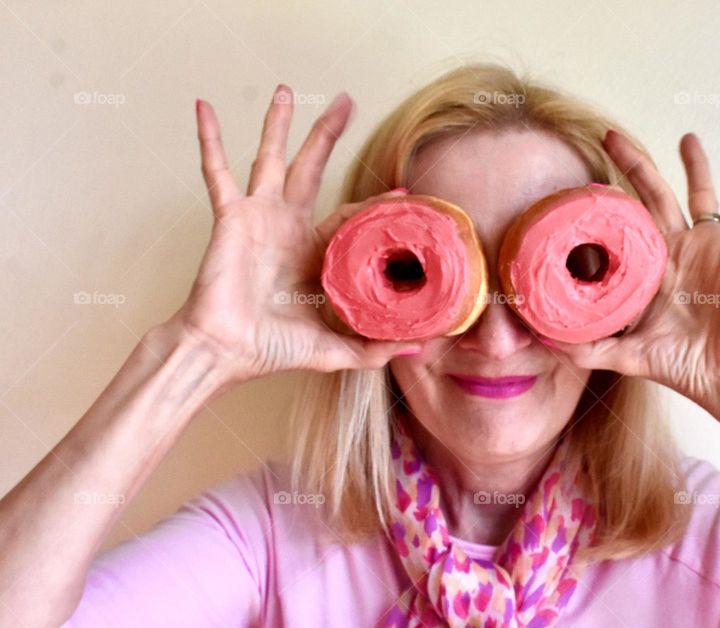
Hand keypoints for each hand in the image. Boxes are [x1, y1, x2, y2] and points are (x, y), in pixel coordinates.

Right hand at [167, 84, 421, 383]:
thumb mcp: (335, 349)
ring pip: (271, 158)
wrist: (227, 350)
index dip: (376, 203)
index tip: (404, 192)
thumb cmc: (272, 350)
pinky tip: (204, 107)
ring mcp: (257, 217)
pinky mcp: (230, 216)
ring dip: (278, 124)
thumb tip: (421, 346)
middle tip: (346, 102)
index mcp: (313, 252)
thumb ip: (375, 347)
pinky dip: (210, 140)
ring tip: (287, 90)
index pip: (351, 215)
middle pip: (313, 168)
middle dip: (328, 134)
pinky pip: (217, 171)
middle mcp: (287, 227)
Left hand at [543, 130, 719, 414]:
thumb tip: (544, 342)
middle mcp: (677, 251)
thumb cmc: (682, 365)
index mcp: (650, 270)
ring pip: (701, 193)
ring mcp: (710, 247)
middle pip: (651, 197)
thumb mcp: (626, 355)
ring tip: (687, 137)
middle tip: (610, 135)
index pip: (621, 229)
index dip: (604, 209)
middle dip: (632, 165)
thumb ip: (587, 349)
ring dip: (696, 165)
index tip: (578, 187)